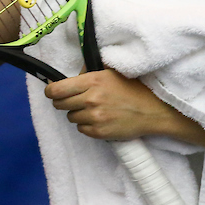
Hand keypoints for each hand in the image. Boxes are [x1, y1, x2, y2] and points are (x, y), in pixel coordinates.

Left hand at [45, 68, 174, 140]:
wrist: (153, 111)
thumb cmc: (133, 89)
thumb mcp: (111, 72)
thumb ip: (89, 71)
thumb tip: (70, 76)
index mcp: (92, 81)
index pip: (57, 89)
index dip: (51, 91)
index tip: (52, 92)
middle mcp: (91, 99)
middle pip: (60, 104)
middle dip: (63, 102)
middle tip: (74, 101)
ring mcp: (95, 117)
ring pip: (70, 117)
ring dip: (77, 114)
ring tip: (94, 110)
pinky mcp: (99, 132)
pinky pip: (81, 129)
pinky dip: (87, 125)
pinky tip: (100, 119)